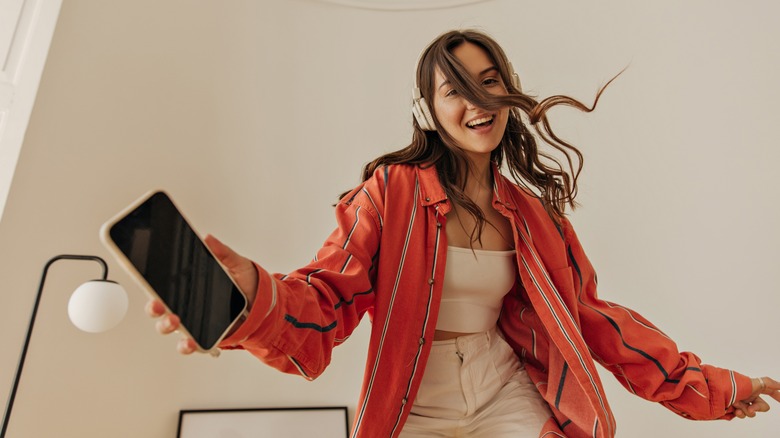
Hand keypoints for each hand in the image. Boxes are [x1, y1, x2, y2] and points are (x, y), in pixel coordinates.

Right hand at [146, 234, 258, 354]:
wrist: (265, 305)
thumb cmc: (247, 284)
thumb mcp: (237, 264)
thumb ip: (223, 253)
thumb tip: (208, 238)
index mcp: (188, 285)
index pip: (163, 284)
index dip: (150, 282)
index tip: (145, 278)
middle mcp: (185, 304)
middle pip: (159, 307)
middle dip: (154, 307)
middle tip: (157, 304)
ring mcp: (193, 322)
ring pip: (169, 326)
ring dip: (167, 325)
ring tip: (174, 321)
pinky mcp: (204, 337)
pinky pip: (190, 344)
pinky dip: (187, 345)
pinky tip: (190, 342)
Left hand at [732, 376, 779, 418]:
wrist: (716, 394)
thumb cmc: (732, 386)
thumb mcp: (752, 383)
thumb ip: (767, 383)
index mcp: (753, 387)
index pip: (769, 390)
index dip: (777, 395)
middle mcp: (748, 394)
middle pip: (761, 406)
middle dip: (757, 408)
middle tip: (751, 408)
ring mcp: (741, 401)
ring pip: (751, 412)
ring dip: (745, 409)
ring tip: (736, 404)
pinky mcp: (734, 408)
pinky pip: (742, 415)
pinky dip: (739, 413)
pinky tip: (735, 410)